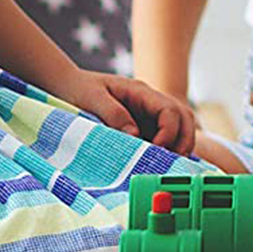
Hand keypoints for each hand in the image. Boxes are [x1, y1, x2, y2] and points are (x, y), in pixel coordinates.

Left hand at [61, 70, 197, 153]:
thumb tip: (136, 136)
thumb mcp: (92, 98)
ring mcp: (148, 115)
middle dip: (185, 139)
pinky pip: (163, 137)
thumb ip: (113, 114)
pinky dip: (168, 150)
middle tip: (176, 162)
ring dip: (180, 145)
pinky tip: (161, 165)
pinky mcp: (142, 127)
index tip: (158, 149)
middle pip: (183, 117)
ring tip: (172, 166)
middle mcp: (150, 103)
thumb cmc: (79, 88)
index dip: (169, 131)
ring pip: (178, 127)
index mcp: (141, 92)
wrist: (67, 85)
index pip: (169, 109)